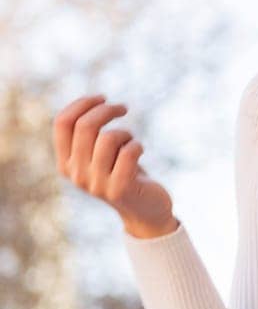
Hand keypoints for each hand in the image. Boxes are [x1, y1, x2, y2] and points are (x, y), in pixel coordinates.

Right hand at [54, 95, 177, 238]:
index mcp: (65, 163)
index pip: (61, 123)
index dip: (82, 104)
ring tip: (131, 140)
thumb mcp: (101, 155)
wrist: (145, 210)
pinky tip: (140, 151)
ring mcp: (96, 183)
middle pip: (85, 126)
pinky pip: (129, 152)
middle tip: (123, 108)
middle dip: (107, 110)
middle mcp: (76, 174)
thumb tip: (94, 102)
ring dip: (125, 132)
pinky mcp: (119, 188)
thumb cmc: (124, 174)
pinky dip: (137, 145)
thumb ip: (90, 135)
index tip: (102, 98)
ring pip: (108, 138)